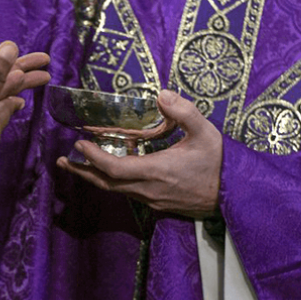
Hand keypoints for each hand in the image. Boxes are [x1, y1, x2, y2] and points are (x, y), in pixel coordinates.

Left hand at [56, 90, 221, 218]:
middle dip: (83, 171)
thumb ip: (185, 112)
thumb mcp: (207, 132)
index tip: (77, 144)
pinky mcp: (159, 204)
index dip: (93, 158)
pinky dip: (113, 183)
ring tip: (78, 165)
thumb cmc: (222, 163)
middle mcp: (150, 190)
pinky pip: (128, 194)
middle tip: (62, 161)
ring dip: (96, 178)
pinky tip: (110, 173)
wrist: (238, 195)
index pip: (114, 168)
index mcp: (157, 171)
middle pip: (107, 184)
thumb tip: (162, 94)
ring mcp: (153, 200)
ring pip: (116, 191)